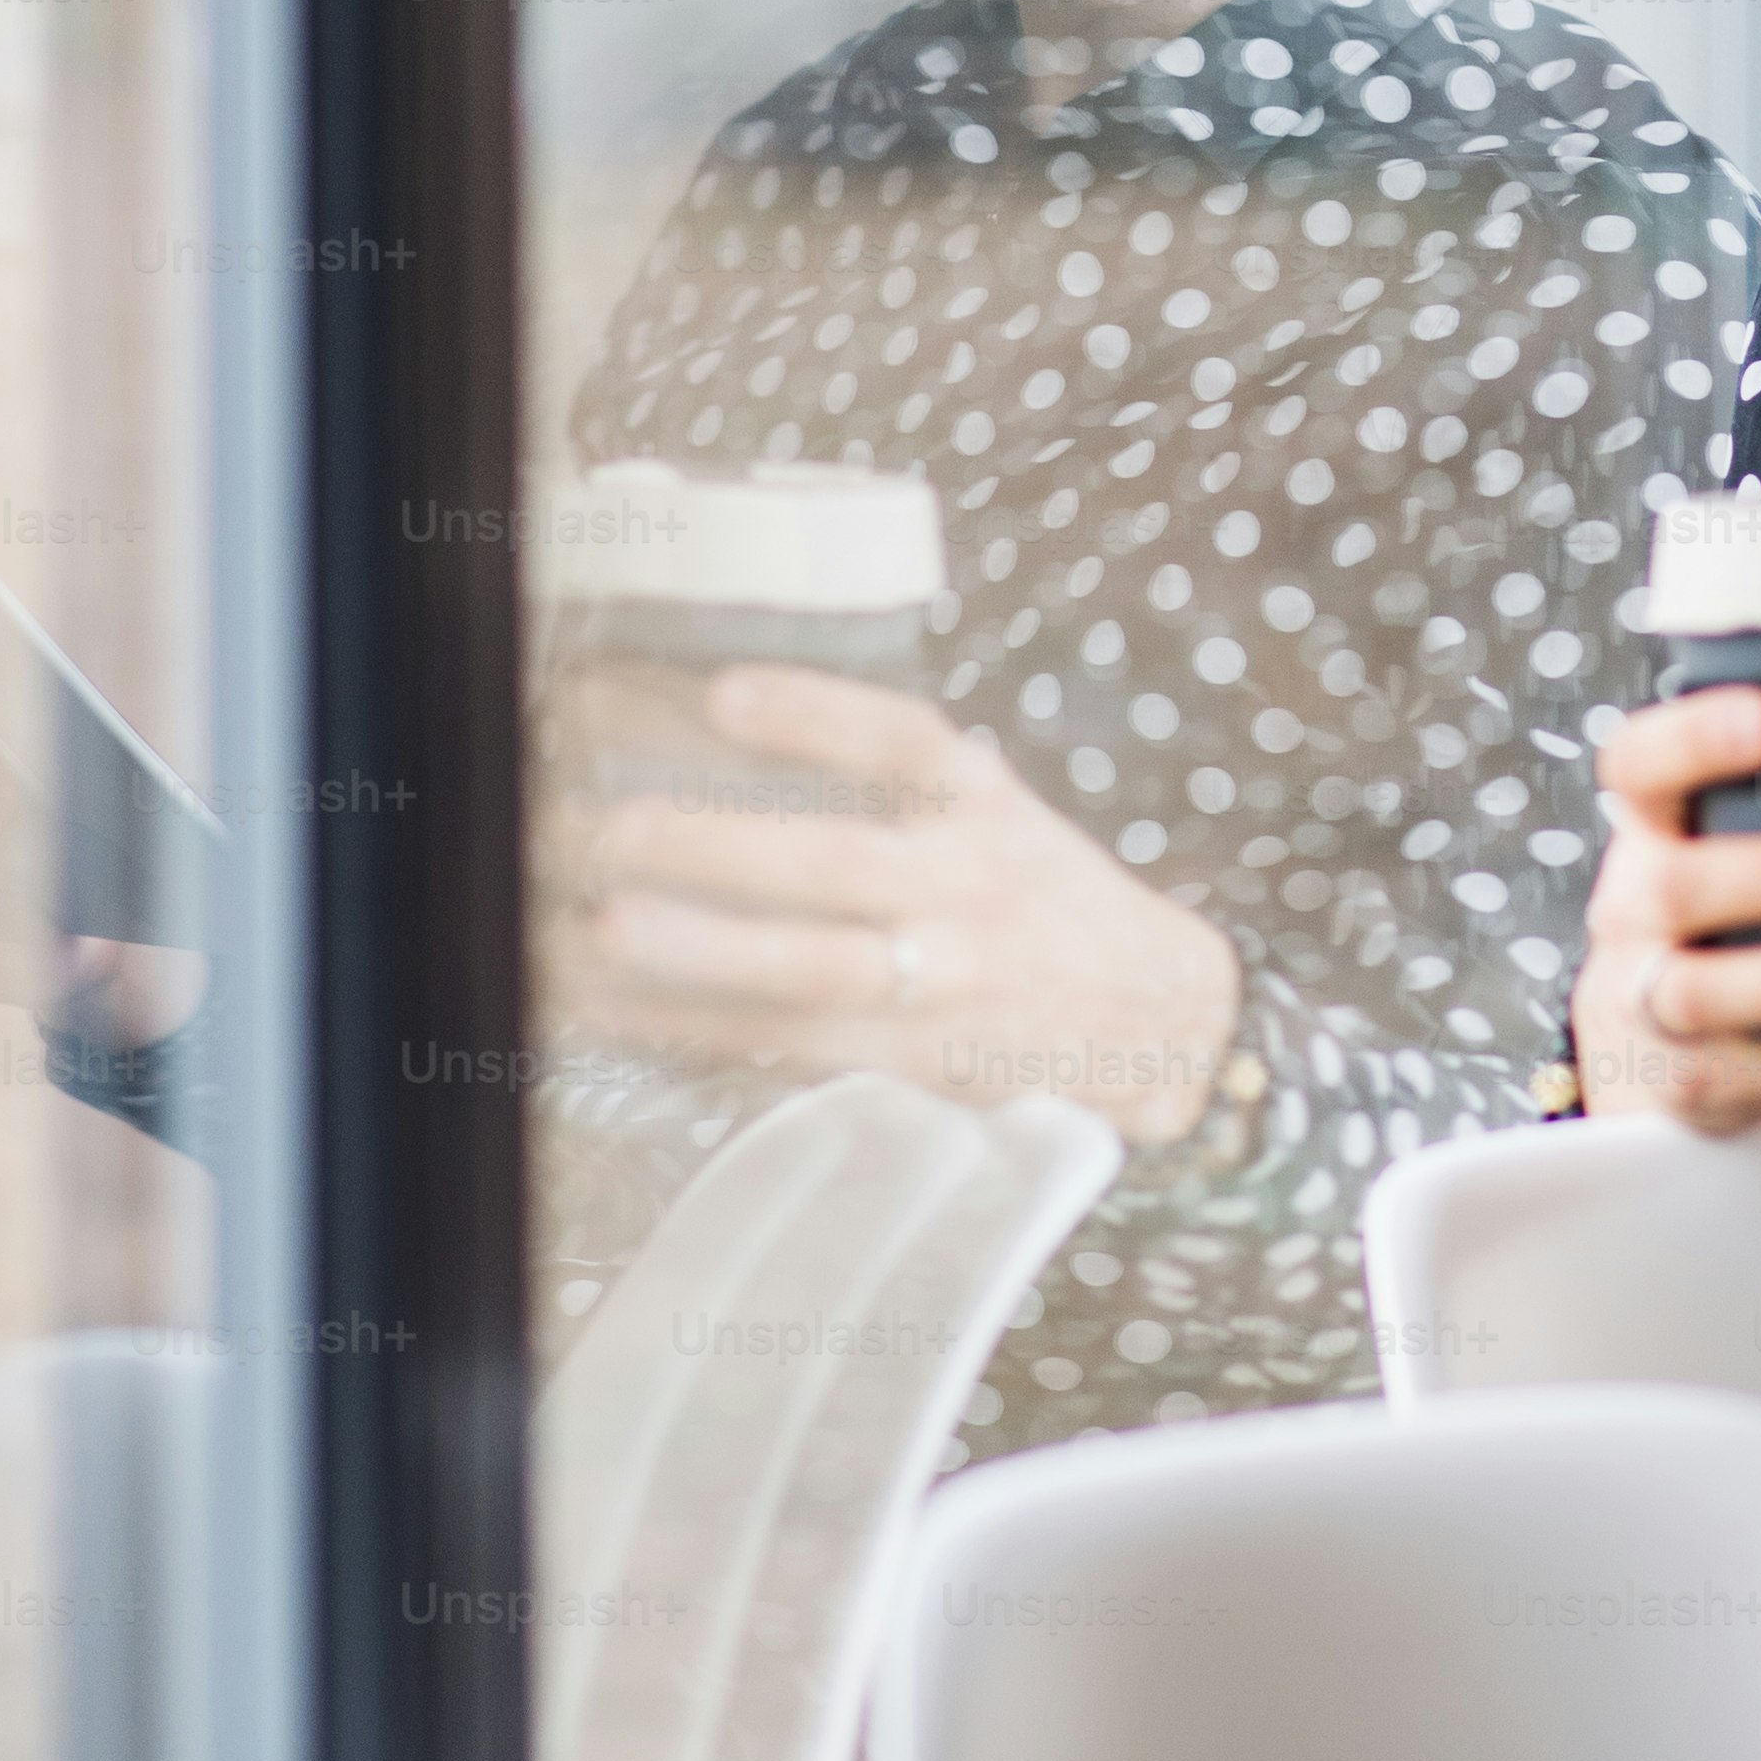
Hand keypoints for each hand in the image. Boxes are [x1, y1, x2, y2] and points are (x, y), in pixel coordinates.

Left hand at [549, 664, 1243, 1144]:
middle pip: (839, 867)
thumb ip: (900, 779)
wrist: (1161, 1018)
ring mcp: (942, 984)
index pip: (903, 743)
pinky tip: (614, 1008)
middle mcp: (968, 888)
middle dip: (720, 850)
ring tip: (599, 933)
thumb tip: (725, 717)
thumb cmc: (1044, 900)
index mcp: (986, 806)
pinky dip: (697, 1028)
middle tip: (611, 831)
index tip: (723, 695)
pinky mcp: (914, 1064)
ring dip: (699, 955)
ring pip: (813, 973)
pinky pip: (792, 1046)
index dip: (816, 717)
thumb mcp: (998, 811)